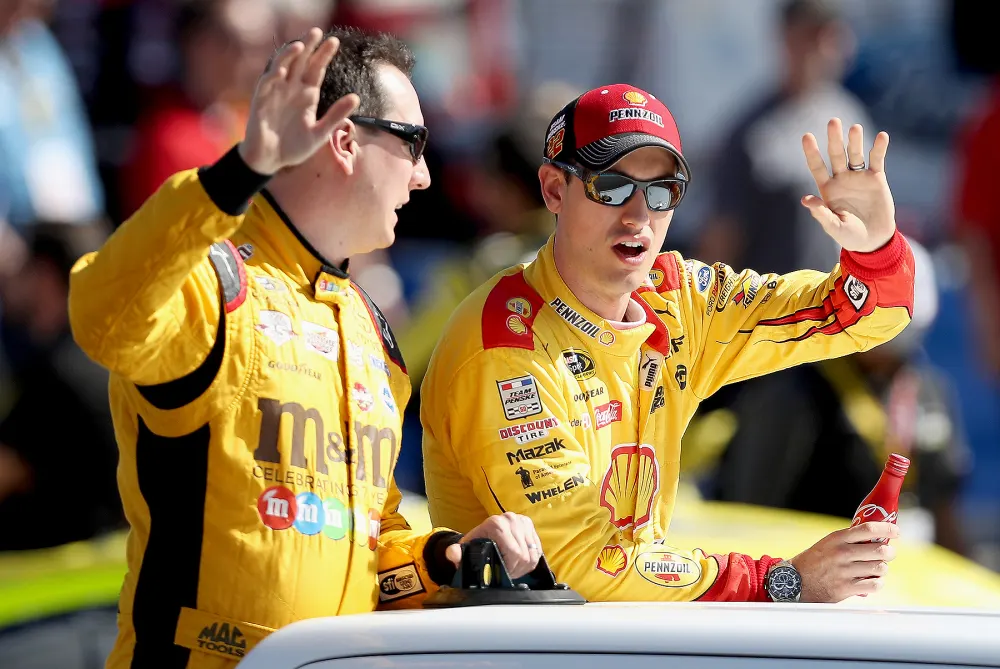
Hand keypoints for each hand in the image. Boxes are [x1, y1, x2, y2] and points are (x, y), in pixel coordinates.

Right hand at [239, 28, 360, 174]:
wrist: (271, 161)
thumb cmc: (294, 147)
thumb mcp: (320, 133)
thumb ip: (336, 115)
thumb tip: (356, 97)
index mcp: (307, 95)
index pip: (317, 69)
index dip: (324, 55)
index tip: (334, 41)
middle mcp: (292, 89)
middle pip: (301, 62)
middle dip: (308, 47)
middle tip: (317, 31)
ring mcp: (276, 93)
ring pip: (282, 67)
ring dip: (290, 56)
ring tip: (301, 45)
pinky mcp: (261, 100)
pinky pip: (267, 83)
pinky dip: (274, 75)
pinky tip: (282, 69)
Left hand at [445, 512, 542, 578]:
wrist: (482, 534)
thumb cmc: (475, 544)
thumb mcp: (465, 551)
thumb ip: (456, 554)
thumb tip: (453, 554)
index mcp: (496, 524)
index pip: (514, 552)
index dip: (510, 568)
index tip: (503, 572)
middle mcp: (510, 519)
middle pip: (524, 554)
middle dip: (516, 568)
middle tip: (507, 572)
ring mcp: (521, 521)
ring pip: (533, 553)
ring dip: (523, 565)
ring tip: (512, 566)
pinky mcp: (529, 525)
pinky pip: (537, 549)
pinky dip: (530, 559)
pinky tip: (519, 561)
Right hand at [790, 521, 899, 602]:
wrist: (795, 581)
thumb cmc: (814, 561)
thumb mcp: (828, 544)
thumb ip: (849, 540)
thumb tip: (877, 537)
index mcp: (837, 539)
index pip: (868, 529)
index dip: (887, 529)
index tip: (895, 531)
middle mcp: (841, 553)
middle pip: (880, 550)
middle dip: (889, 552)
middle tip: (888, 553)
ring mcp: (844, 571)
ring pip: (880, 568)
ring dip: (883, 569)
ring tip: (877, 568)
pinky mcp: (846, 588)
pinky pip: (874, 585)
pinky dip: (878, 583)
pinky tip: (872, 581)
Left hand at [801, 118, 895, 252]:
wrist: (873, 239)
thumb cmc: (849, 235)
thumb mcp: (833, 227)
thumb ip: (821, 214)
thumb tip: (806, 200)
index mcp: (827, 188)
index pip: (816, 166)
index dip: (811, 152)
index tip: (806, 136)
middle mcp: (841, 178)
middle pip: (836, 154)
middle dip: (834, 138)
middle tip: (833, 121)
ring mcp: (859, 176)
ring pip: (855, 154)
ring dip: (855, 141)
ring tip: (855, 128)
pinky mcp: (876, 178)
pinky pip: (877, 159)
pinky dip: (879, 148)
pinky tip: (881, 136)